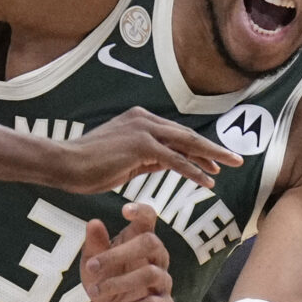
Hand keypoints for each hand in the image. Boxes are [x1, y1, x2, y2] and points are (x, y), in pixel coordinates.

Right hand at [52, 108, 241, 195]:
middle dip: (213, 149)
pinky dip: (193, 170)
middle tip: (235, 159)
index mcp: (139, 121)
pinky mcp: (141, 145)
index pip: (176, 135)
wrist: (65, 164)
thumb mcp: (123, 163)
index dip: (198, 148)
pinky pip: (174, 160)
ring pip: (186, 144)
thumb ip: (147, 161)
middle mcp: (144, 120)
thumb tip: (168, 165)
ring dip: (211, 156)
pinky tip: (207, 181)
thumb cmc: (87, 167)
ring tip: (230, 167)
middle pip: (187, 135)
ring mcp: (143, 130)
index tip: (215, 161)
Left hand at [79, 202, 171, 301]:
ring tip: (95, 293)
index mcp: (140, 241)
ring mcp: (163, 282)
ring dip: (118, 283)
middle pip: (150, 242)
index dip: (141, 211)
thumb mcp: (93, 266)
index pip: (148, 218)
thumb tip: (93, 223)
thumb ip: (94, 246)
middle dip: (118, 254)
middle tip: (92, 266)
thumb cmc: (109, 283)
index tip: (125, 210)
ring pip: (150, 274)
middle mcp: (157, 258)